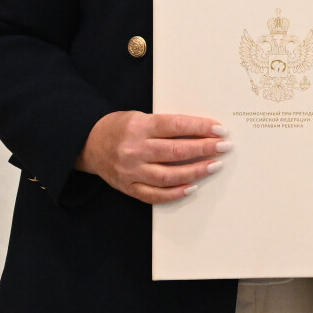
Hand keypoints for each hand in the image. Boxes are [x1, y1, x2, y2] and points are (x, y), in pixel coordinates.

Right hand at [78, 111, 228, 204]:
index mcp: (139, 127)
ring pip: (169, 175)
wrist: (88, 144)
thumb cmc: (120, 128)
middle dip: (204, 149)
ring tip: (214, 165)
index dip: (200, 128)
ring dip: (195, 171)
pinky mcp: (128, 187)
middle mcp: (134, 150)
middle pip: (176, 151)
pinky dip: (176, 193)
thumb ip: (165, 126)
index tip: (219, 129)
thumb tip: (201, 132)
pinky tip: (192, 187)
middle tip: (224, 147)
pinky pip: (155, 195)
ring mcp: (131, 171)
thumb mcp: (140, 117)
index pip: (176, 126)